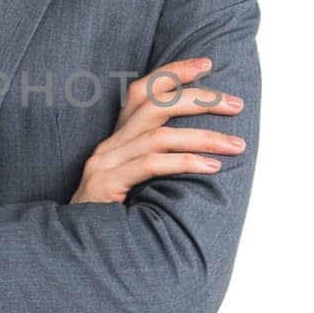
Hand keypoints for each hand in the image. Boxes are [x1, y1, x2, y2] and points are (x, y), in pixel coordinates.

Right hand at [68, 56, 245, 204]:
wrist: (76, 248)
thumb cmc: (113, 217)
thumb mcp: (135, 182)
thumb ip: (157, 160)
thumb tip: (202, 148)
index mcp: (116, 139)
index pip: (142, 91)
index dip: (173, 73)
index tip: (207, 64)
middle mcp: (109, 145)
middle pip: (154, 105)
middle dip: (199, 99)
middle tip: (236, 104)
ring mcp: (105, 164)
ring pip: (159, 135)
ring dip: (203, 137)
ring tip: (236, 146)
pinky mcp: (107, 185)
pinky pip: (151, 165)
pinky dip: (185, 162)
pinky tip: (211, 167)